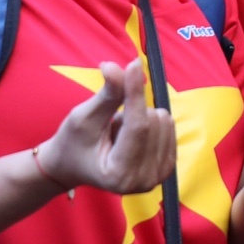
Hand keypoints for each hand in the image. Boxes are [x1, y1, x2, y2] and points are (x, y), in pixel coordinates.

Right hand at [35, 59, 177, 194]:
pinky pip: (169, 126)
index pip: (137, 126)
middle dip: (130, 112)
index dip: (135, 91)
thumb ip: (108, 94)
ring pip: (164, 121)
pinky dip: (150, 124)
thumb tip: (124, 65)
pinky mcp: (168, 168)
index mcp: (119, 174)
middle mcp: (144, 181)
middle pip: (152, 122)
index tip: (134, 63)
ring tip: (119, 135)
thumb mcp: (85, 116)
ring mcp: (159, 176)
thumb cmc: (74, 142)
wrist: (73, 166)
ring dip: (140, 118)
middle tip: (110, 129)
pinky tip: (132, 139)